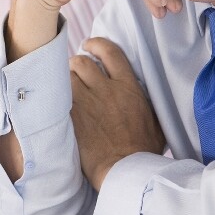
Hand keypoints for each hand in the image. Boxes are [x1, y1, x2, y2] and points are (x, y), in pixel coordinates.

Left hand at [69, 37, 165, 190]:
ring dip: (66, 79)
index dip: (97, 44)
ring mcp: (87, 103)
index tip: (89, 45)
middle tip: (76, 71)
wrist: (125, 170)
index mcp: (128, 87)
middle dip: (77, 63)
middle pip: (83, 61)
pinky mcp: (72, 117)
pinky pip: (59, 96)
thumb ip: (147, 102)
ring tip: (67, 86)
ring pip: (68, 76)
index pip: (110, 52)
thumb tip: (145, 92)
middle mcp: (106, 90)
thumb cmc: (144, 150)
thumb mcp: (156, 121)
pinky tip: (59, 101)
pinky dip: (58, 95)